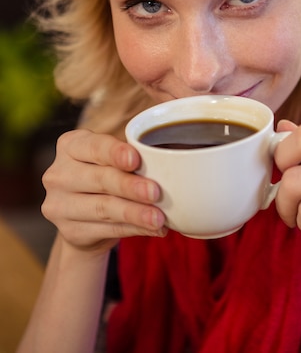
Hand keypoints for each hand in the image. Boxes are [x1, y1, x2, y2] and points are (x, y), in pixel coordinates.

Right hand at [41, 129, 165, 252]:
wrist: (83, 216)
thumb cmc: (105, 175)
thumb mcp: (111, 159)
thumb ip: (130, 158)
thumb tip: (166, 165)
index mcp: (70, 145)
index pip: (93, 146)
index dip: (114, 153)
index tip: (135, 159)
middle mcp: (58, 173)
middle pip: (100, 179)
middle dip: (130, 186)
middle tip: (156, 192)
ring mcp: (59, 204)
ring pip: (104, 208)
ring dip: (136, 213)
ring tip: (159, 217)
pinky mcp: (69, 231)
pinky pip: (107, 230)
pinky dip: (134, 229)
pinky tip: (153, 229)